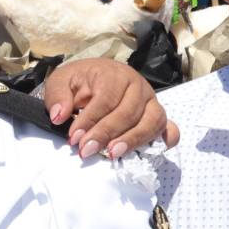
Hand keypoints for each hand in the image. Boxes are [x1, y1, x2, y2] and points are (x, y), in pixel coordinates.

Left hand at [42, 57, 176, 158]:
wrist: (94, 78)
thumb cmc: (79, 82)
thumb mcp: (61, 82)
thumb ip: (57, 96)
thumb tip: (60, 116)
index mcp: (114, 74)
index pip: (106, 99)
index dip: (90, 120)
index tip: (74, 138)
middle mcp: (138, 86)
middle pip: (128, 112)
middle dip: (106, 134)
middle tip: (86, 151)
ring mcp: (151, 101)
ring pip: (151, 121)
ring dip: (133, 140)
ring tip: (113, 154)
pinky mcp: (157, 115)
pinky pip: (170, 127)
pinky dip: (168, 138)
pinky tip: (159, 149)